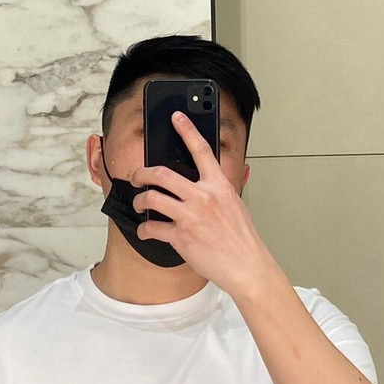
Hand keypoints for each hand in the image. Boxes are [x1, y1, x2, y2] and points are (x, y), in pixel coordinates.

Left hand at [130, 111, 278, 297]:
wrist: (246, 265)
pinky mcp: (181, 236)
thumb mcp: (235, 204)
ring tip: (139, 202)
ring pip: (152, 198)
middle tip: (137, 176)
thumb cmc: (242, 238)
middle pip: (163, 174)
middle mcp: (203, 197)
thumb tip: (209, 181)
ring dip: (140, 199)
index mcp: (219, 186)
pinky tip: (145, 230)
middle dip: (143, 173)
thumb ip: (220, 190)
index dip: (187, 130)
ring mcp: (190, 216)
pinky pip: (152, 227)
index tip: (176, 117)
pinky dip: (144, 229)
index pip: (201, 150)